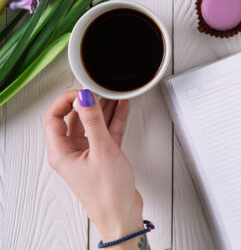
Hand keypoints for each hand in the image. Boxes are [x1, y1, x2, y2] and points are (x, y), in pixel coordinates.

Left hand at [43, 89, 143, 242]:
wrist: (122, 215)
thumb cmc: (108, 194)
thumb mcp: (102, 151)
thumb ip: (94, 122)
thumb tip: (85, 98)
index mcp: (60, 152)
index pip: (53, 117)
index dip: (67, 100)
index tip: (84, 91)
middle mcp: (70, 152)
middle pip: (72, 118)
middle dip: (86, 102)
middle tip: (99, 90)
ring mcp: (86, 154)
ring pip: (91, 124)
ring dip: (102, 109)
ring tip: (113, 94)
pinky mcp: (102, 156)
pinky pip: (105, 132)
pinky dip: (113, 120)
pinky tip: (121, 108)